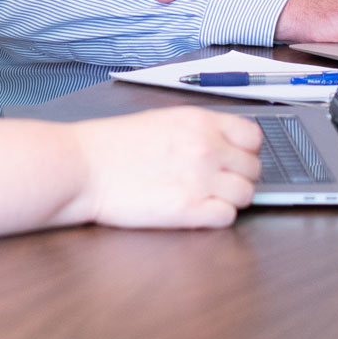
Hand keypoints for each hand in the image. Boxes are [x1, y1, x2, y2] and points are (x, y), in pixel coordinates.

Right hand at [69, 108, 263, 227]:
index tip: (233, 158)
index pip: (253, 136)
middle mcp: (207, 148)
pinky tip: (196, 210)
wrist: (84, 167)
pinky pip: (227, 217)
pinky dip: (216, 217)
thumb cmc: (114, 145)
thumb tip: (225, 147)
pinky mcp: (189, 210)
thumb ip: (199, 131)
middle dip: (239, 177)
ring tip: (206, 198)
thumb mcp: (164, 121)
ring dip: (230, 199)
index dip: (245, 150)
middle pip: (253, 169)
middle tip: (217, 182)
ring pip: (246, 195)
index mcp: (200, 121)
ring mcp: (200, 179)